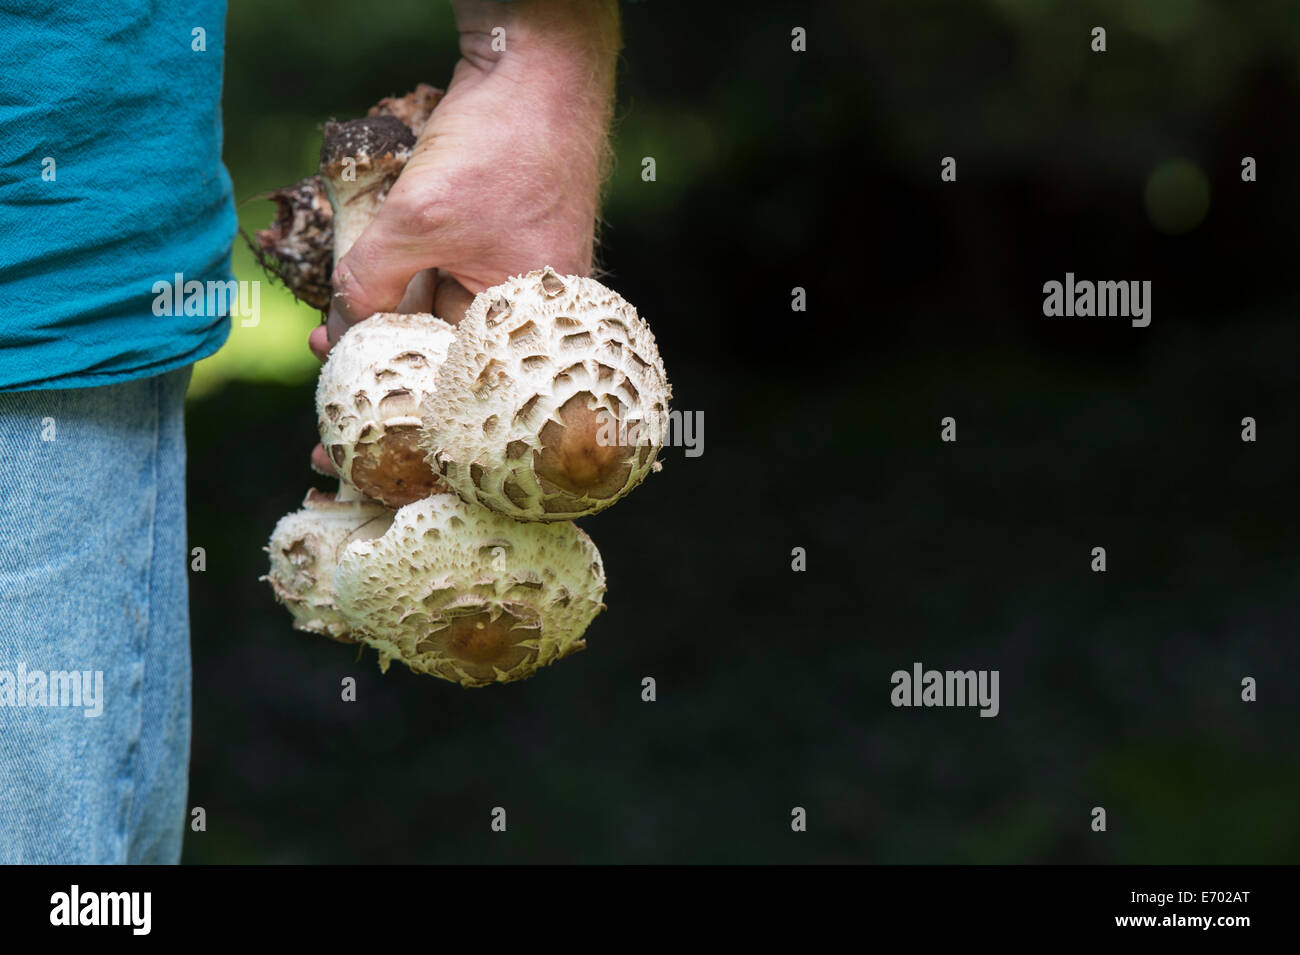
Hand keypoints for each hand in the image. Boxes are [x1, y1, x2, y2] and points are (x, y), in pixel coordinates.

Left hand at [308, 0, 620, 476]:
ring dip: (380, 337)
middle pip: (447, 367)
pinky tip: (348, 310)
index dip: (403, 429)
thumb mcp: (420, 219)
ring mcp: (509, 281)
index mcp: (532, 324)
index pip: (459, 396)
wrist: (536, 67)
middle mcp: (527, 313)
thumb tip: (341, 328)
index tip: (352, 459)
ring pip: (435, 327)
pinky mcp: (490, 249)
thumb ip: (372, 277)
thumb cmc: (503, 145)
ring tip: (323, 350)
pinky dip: (396, 297)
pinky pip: (437, 288)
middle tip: (327, 419)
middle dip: (384, 384)